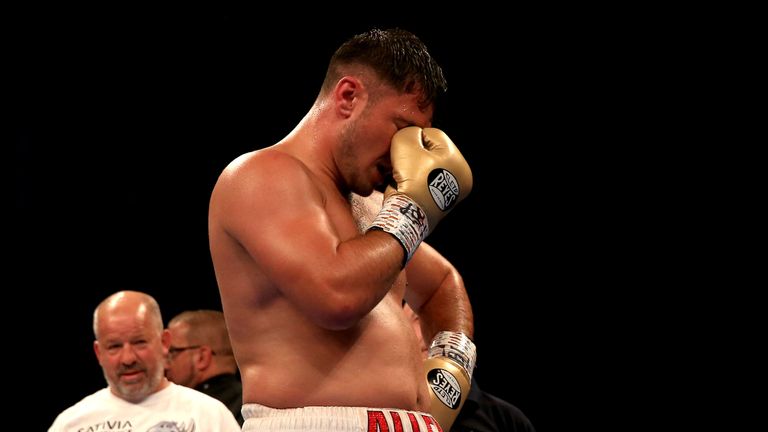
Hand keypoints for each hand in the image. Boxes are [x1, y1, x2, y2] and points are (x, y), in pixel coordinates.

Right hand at [369, 127, 471, 264]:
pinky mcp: (432, 202)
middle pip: (428, 152)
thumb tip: (409, 136)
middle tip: (401, 163)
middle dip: (412, 154)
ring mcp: (445, 193)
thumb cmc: (412, 179)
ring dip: (408, 167)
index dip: (414, 138)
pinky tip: (401, 184)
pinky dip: (409, 181)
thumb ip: (408, 133)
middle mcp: (458, 179)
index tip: (404, 151)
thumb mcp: (407, 145)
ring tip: (400, 175)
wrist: (407, 215)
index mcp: (460, 164)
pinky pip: (418, 182)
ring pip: (422, 167)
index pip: (433, 135)